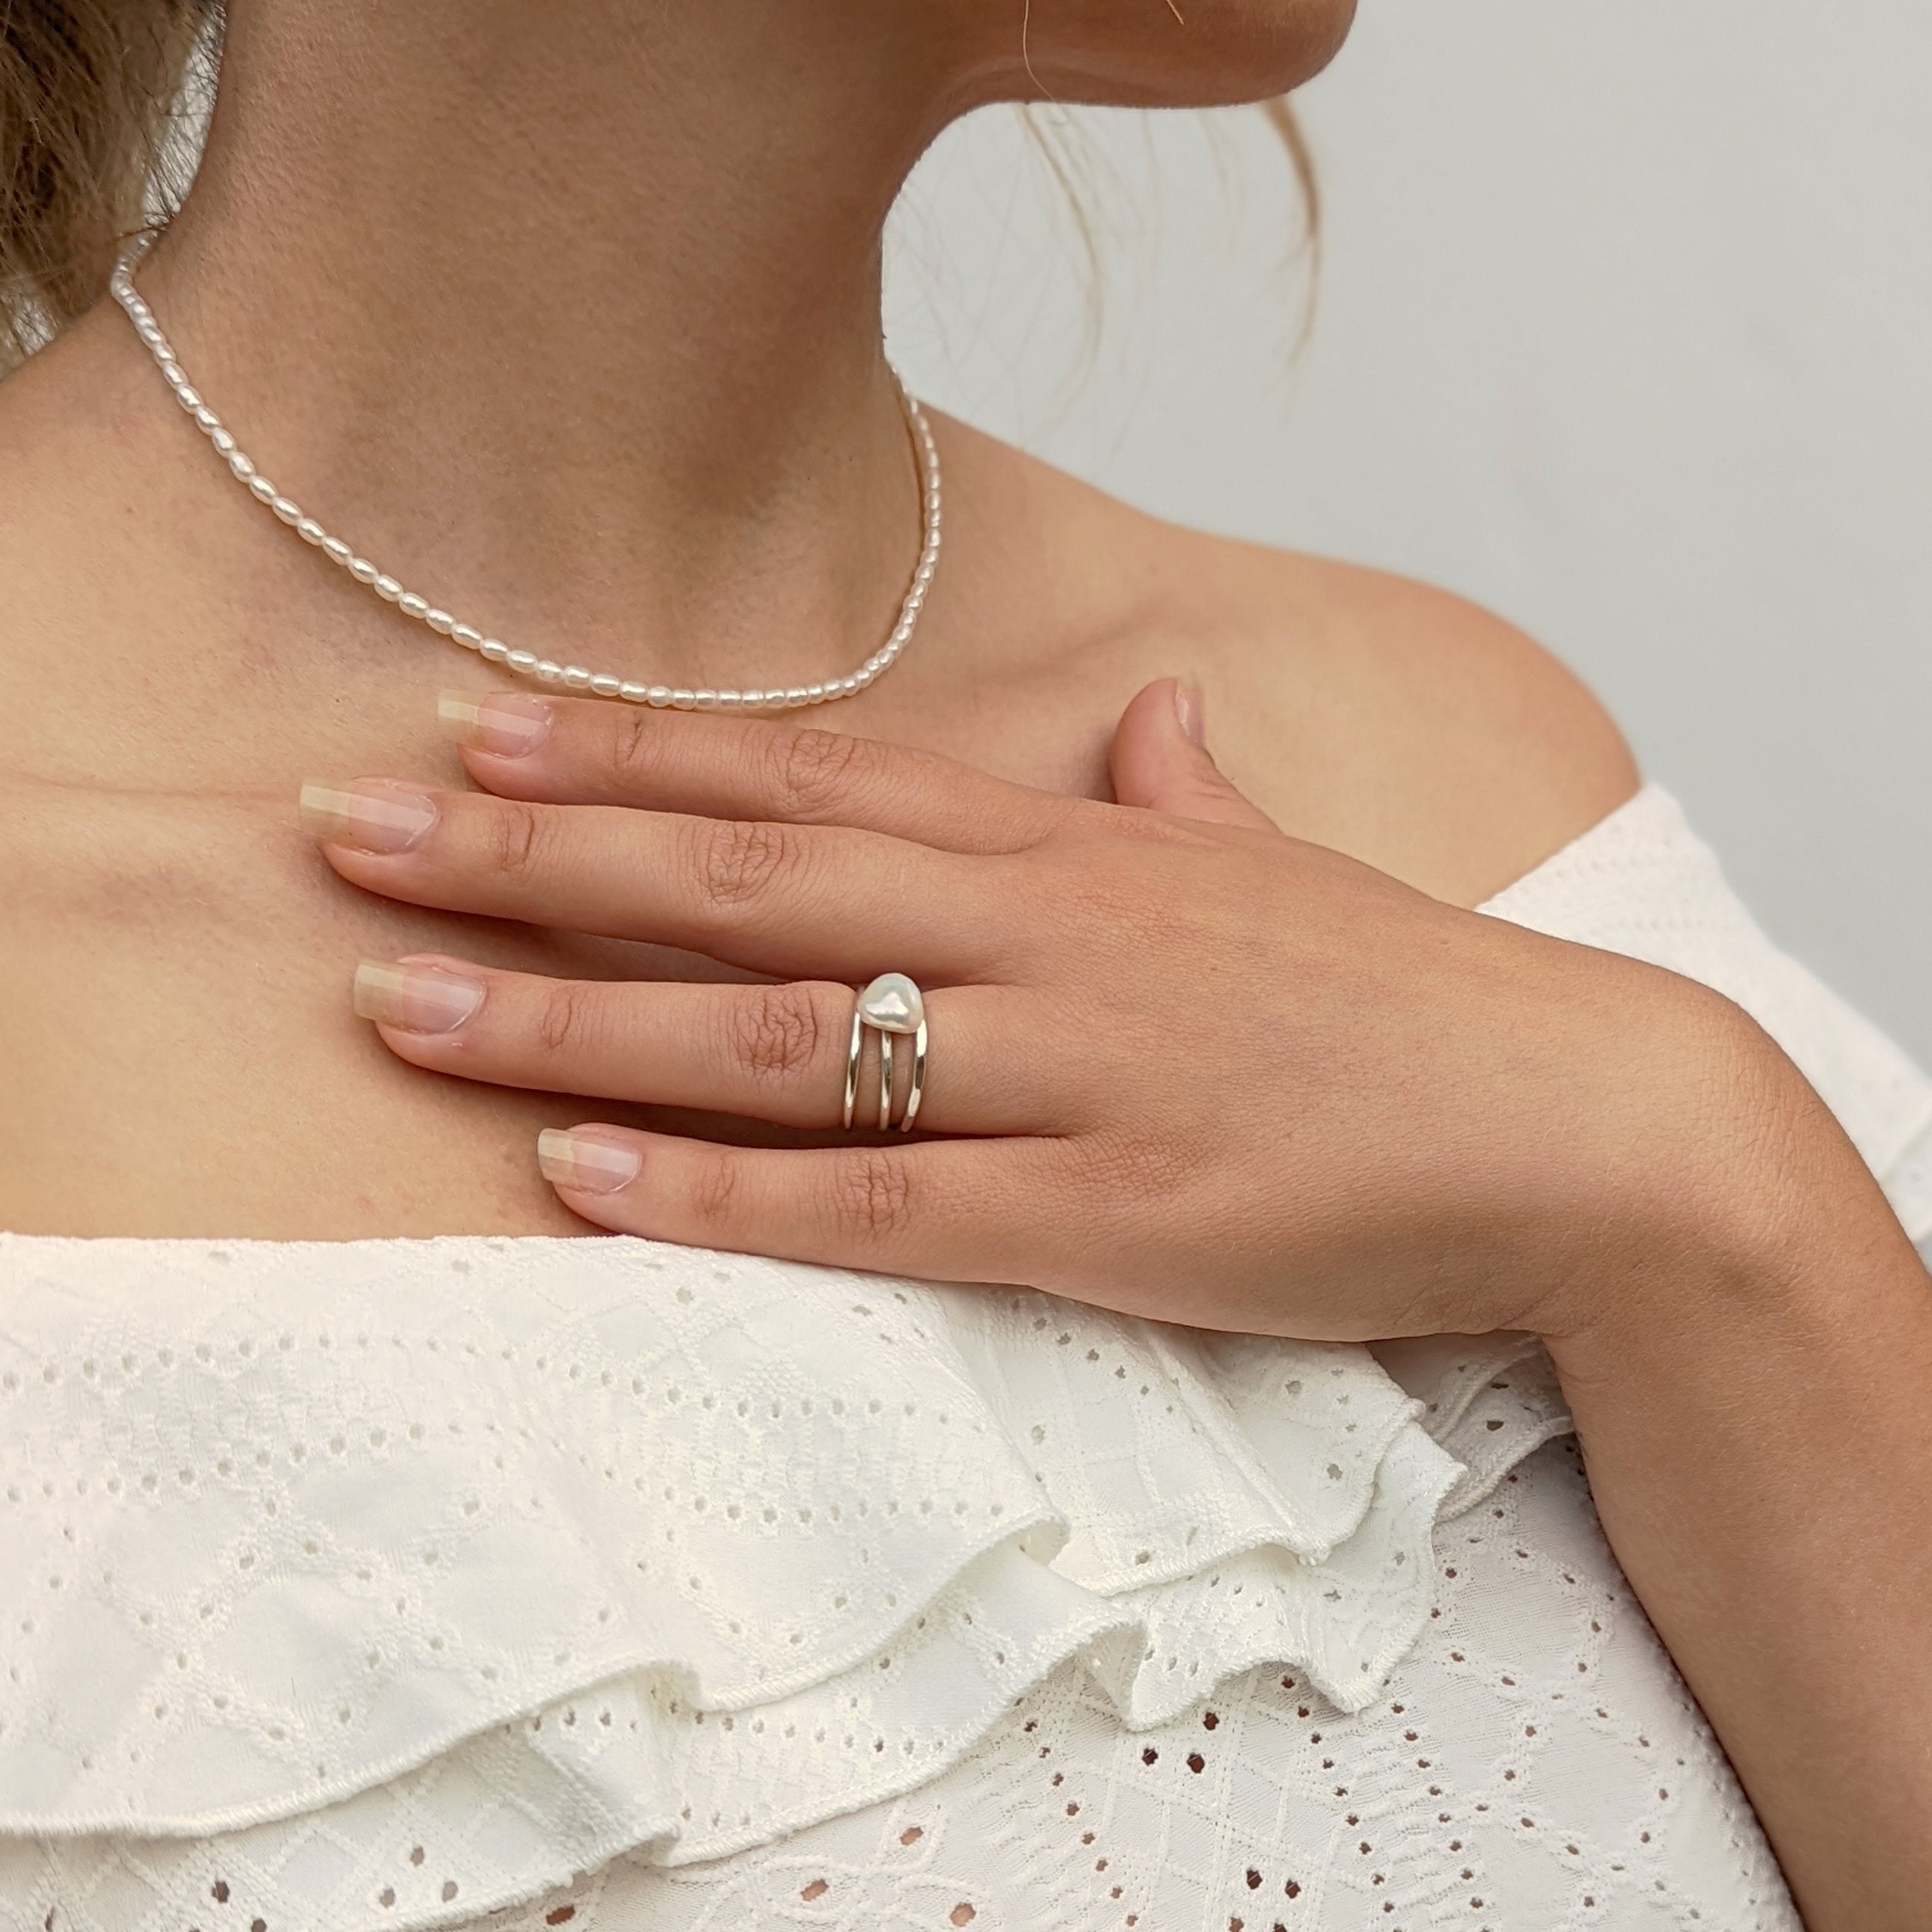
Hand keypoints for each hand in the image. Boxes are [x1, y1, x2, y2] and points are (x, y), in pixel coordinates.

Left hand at [305, 680, 1829, 1344]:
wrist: (1583, 1122)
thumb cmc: (1419, 996)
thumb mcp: (1289, 865)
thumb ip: (1193, 790)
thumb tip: (1150, 716)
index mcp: (1084, 847)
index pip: (812, 780)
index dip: (630, 755)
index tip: (470, 728)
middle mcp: (1053, 936)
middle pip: (749, 883)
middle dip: (535, 857)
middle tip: (349, 835)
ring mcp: (1075, 1075)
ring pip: (779, 1039)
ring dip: (575, 1018)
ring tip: (399, 1006)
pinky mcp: (1111, 1215)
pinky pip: (874, 1206)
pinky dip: (716, 1190)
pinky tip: (578, 1177)